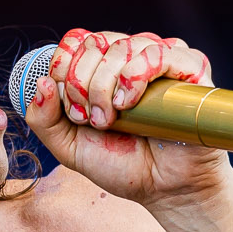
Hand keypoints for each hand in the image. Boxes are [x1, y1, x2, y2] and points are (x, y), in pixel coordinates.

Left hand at [26, 28, 228, 206]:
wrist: (164, 189)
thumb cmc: (121, 165)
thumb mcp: (69, 147)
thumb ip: (44, 120)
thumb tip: (42, 82)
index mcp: (103, 68)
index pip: (75, 42)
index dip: (63, 69)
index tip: (71, 108)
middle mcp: (131, 57)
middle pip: (94, 42)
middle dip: (81, 84)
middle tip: (90, 120)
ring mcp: (161, 61)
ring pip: (122, 46)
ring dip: (105, 86)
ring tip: (111, 120)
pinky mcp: (190, 70)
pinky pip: (159, 53)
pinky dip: (135, 76)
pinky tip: (129, 103)